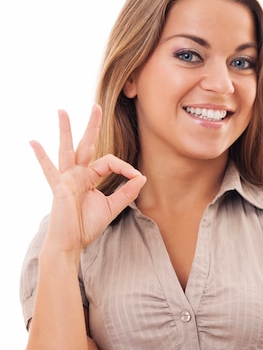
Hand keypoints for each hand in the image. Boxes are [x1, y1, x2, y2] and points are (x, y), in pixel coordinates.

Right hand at [30, 104, 145, 252]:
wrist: (71, 243)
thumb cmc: (87, 226)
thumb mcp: (111, 207)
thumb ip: (126, 192)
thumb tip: (142, 177)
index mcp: (90, 177)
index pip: (109, 161)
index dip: (124, 166)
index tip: (136, 176)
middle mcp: (77, 174)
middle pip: (86, 145)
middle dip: (92, 126)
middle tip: (96, 106)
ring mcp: (66, 179)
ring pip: (67, 149)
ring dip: (66, 130)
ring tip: (62, 111)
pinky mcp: (59, 187)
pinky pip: (49, 170)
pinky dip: (41, 156)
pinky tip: (33, 143)